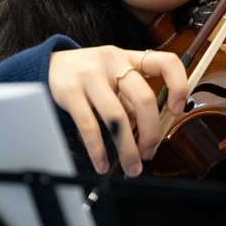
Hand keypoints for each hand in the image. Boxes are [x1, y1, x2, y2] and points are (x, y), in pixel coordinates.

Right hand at [47, 46, 187, 175]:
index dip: (178, 86)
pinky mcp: (70, 91)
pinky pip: (90, 126)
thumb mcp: (112, 79)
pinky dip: (98, 150)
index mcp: (128, 58)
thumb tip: (147, 134)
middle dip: (151, 133)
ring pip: (118, 117)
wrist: (47, 66)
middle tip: (149, 153)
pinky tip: (102, 164)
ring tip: (131, 167)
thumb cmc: (87, 77)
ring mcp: (90, 75)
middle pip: (144, 98)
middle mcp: (112, 62)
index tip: (177, 110)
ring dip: (128, 149)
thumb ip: (130, 101)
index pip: (165, 62)